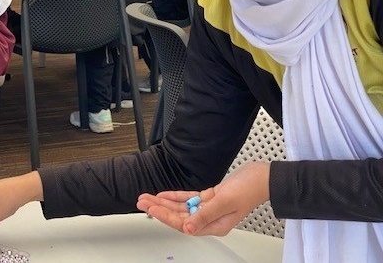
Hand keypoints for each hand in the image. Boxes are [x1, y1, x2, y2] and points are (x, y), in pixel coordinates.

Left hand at [137, 161, 270, 235]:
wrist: (262, 176)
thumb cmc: (249, 189)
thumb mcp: (225, 202)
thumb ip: (205, 215)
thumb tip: (187, 228)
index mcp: (214, 225)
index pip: (183, 224)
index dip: (164, 216)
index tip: (150, 208)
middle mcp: (210, 219)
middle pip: (178, 216)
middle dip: (159, 208)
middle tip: (142, 201)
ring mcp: (209, 208)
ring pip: (181, 207)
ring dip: (163, 202)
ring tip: (147, 197)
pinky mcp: (210, 198)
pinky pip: (189, 199)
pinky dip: (175, 196)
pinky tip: (163, 195)